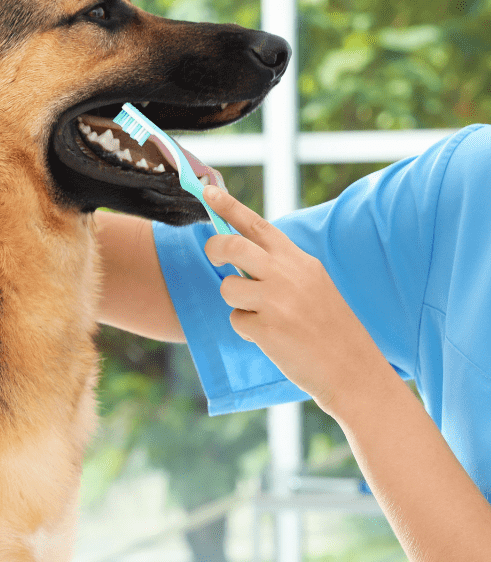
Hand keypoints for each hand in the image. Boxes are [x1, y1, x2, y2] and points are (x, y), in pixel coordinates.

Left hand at [201, 185, 386, 412]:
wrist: (354, 370)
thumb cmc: (329, 328)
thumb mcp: (313, 285)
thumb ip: (281, 268)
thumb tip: (240, 254)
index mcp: (300, 261)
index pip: (258, 225)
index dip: (229, 206)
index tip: (207, 191)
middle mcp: (288, 275)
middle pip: (232, 246)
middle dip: (214, 248)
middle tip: (213, 257)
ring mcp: (277, 301)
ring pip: (228, 287)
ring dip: (236, 302)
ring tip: (262, 316)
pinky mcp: (268, 328)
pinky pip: (236, 320)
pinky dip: (247, 330)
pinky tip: (272, 338)